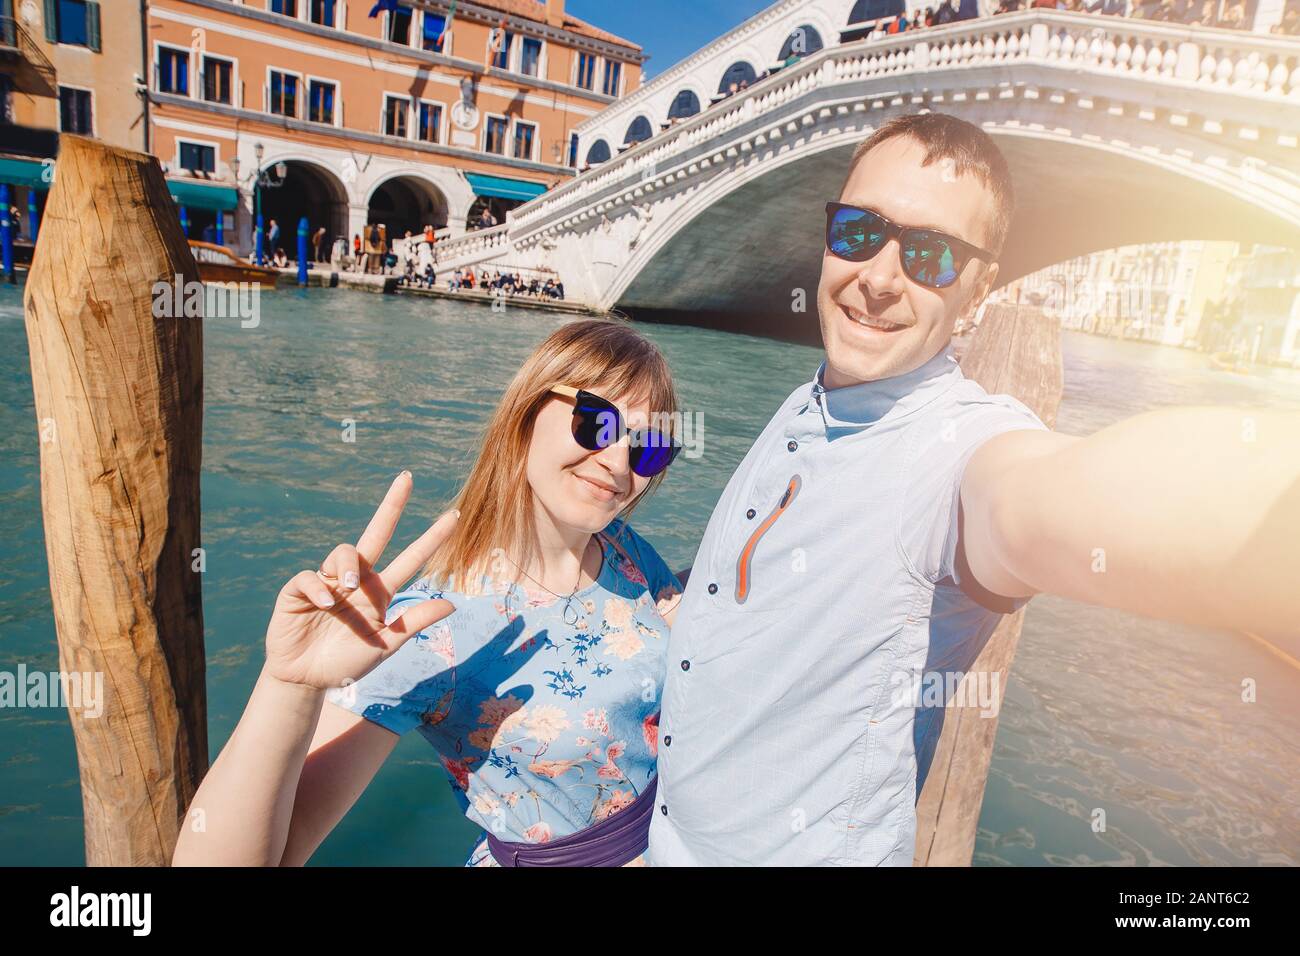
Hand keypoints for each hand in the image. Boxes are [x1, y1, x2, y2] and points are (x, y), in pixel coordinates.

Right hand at [264, 471, 457, 689]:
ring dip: (348, 566)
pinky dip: (319, 588)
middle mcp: (357, 581)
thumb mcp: (386, 645)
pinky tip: (326, 605)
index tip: (454, 515)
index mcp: (380, 592)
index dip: (432, 538)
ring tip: (349, 589)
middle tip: (407, 478)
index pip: (411, 558)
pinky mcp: (298, 591)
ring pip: (343, 552)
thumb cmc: (347, 662)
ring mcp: (328, 582)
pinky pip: (309, 577)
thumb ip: (414, 623)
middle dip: (392, 505)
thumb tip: (452, 604)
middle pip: (376, 533)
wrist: (306, 681)